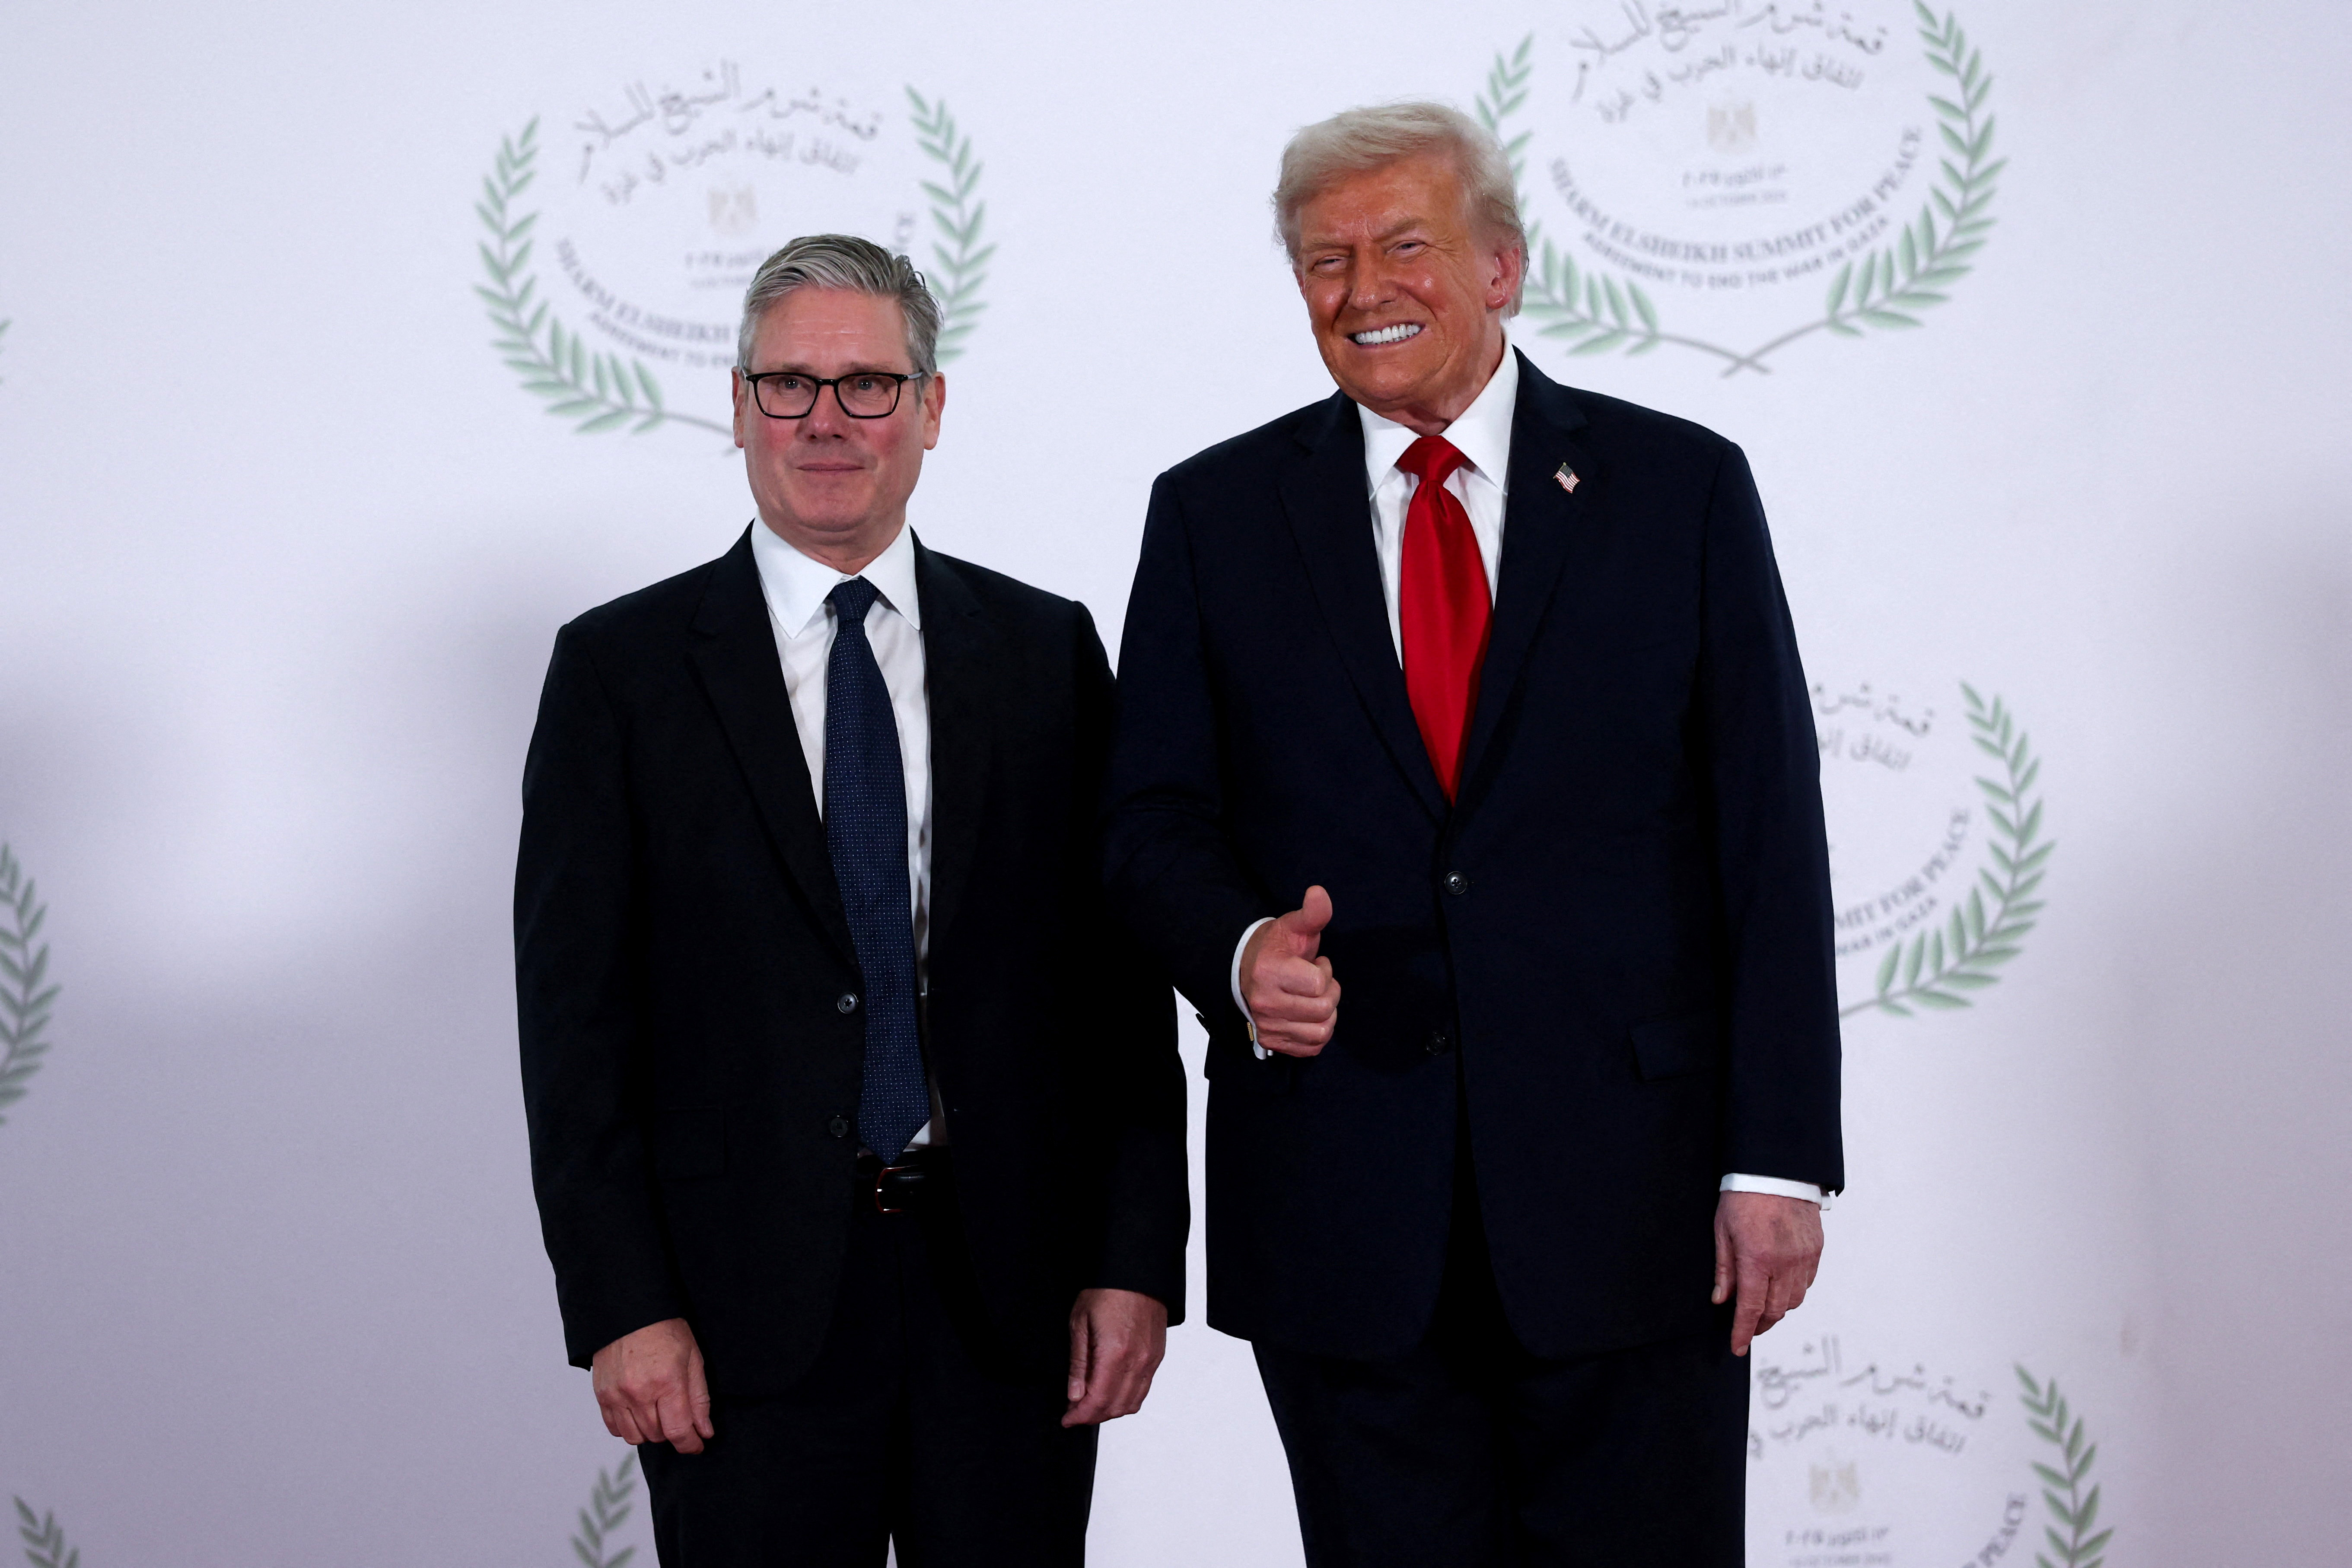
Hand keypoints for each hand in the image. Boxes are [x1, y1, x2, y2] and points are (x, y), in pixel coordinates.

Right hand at [591, 1317, 715, 1451]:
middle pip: (658, 1435)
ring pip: (635, 1437)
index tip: (696, 1445)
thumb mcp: (693, 1358)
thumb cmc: (666, 1331)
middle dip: (673, 1432)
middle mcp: (639, 1393)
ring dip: (651, 1432)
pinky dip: (628, 1427)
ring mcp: (617, 1395)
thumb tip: (704, 1431)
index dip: (690, 1444)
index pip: (678, 1431)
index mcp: (667, 1382)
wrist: (629, 1312)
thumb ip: (699, 1399)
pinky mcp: (602, 1395)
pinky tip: (638, 1412)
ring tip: (658, 1413)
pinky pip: (615, 1428)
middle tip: (679, 1417)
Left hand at [1062, 1288, 1167, 1426]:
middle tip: (1074, 1412)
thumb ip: (1078, 1364)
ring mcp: (1151, 1360)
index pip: (1098, 1400)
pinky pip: (1143, 1389)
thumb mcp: (1080, 1323)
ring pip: (1132, 1403)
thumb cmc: (1106, 1291)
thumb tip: (1074, 1395)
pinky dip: (1126, 1399)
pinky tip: (1110, 1391)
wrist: (1136, 1272)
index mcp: (1115, 1353)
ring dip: (1110, 1410)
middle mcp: (1138, 1361)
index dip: (1080, 1415)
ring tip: (1090, 1404)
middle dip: (1093, 1416)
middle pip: (1115, 1407)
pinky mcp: (1157, 1356)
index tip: (1067, 1418)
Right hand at [1239, 886, 1339, 1056]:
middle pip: (1323, 1009)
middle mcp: (1265, 1002)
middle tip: (1318, 982)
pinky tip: (1309, 1015)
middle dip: (1330, 993)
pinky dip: (1318, 1033)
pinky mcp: (1272, 1041)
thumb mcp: (1294, 926)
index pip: (1319, 983)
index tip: (1315, 963)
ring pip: (1321, 1031)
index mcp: (1269, 971)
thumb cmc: (1276, 947)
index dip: (1325, 971)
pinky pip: (1312, 1048)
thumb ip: (1312, 913)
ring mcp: (1267, 1025)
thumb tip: (1319, 892)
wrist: (1246, 970)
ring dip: (1326, 1015)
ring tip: (1314, 998)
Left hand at [1712, 1191, 1823, 1356]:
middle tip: (1748, 1328)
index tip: (1736, 1347)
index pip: (1751, 1308)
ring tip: (1763, 1307)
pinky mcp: (1816, 1249)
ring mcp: (1804, 1257)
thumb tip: (1721, 1300)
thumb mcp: (1722, 1230)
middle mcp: (1785, 1263)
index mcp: (1757, 1259)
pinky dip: (1793, 1291)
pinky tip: (1780, 1286)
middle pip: (1776, 1310)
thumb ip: (1724, 1268)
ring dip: (1778, 1309)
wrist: (1776, 1170)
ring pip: (1794, 1300)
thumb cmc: (1744, 1197)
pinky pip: (1807, 1282)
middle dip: (1761, 1325)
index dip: (1743, 1332)